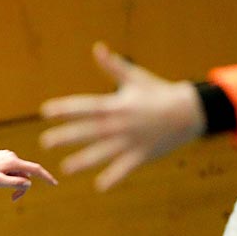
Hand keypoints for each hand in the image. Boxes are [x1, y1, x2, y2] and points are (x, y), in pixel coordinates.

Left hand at [0, 149, 56, 200]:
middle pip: (25, 174)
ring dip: (14, 182)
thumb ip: (14, 182)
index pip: (35, 169)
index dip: (46, 177)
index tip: (54, 184)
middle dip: (22, 186)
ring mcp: (6, 156)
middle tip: (13, 199)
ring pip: (18, 173)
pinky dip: (9, 177)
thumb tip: (29, 183)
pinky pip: (11, 169)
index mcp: (13, 161)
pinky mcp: (1, 157)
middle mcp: (12, 156)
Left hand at [39, 43, 207, 190]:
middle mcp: (121, 123)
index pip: (86, 106)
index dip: (66, 109)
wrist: (191, 111)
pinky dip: (114, 177)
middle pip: (90, 131)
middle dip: (67, 136)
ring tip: (65, 169)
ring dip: (84, 160)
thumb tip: (98, 48)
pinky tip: (100, 187)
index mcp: (117, 104)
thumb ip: (113, 67)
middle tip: (44, 143)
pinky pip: (126, 168)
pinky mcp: (143, 154)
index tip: (45, 112)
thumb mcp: (136, 78)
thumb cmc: (159, 92)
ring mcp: (132, 140)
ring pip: (104, 152)